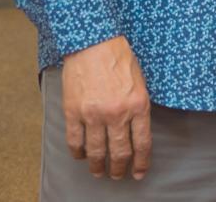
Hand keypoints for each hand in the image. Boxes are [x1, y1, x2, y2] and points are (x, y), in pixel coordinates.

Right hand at [61, 36, 151, 179]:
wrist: (93, 41)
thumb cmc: (119, 57)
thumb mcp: (140, 81)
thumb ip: (138, 106)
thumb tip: (137, 130)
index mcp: (138, 105)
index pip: (142, 144)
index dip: (141, 163)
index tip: (138, 172)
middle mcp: (117, 113)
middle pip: (120, 153)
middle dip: (119, 169)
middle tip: (116, 175)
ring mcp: (94, 114)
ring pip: (97, 152)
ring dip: (98, 166)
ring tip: (98, 171)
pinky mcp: (74, 111)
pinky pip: (75, 141)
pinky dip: (78, 153)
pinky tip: (81, 156)